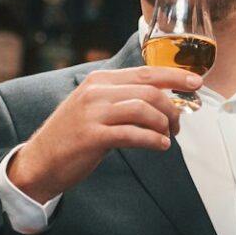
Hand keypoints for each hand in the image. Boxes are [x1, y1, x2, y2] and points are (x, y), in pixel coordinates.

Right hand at [7, 66, 199, 199]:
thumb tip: (160, 101)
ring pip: (144, 109)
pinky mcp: (92, 136)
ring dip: (164, 125)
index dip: (174, 76)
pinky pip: (133, 133)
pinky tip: (160, 146)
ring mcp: (93, 113)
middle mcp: (96, 92)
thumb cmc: (72, 137)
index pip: (145, 72)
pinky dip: (153, 140)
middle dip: (173, 108)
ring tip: (169, 137)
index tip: (196, 83)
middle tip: (179, 125)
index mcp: (99, 81)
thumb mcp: (95, 109)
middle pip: (149, 90)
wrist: (39, 163)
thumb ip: (122, 101)